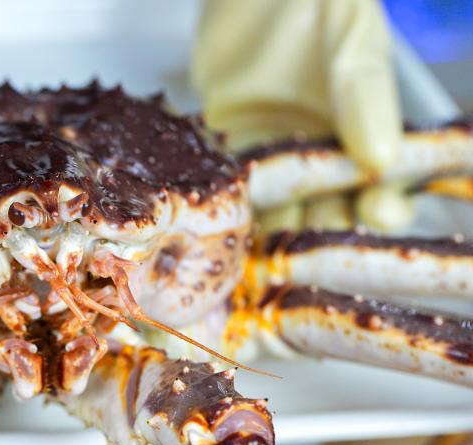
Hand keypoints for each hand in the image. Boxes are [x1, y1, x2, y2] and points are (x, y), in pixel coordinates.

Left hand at [191, 0, 413, 231]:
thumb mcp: (348, 32)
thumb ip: (362, 89)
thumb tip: (381, 157)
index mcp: (365, 127)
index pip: (381, 180)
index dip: (381, 203)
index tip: (378, 212)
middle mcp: (319, 150)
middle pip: (328, 208)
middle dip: (323, 234)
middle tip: (312, 250)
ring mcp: (270, 156)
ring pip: (276, 210)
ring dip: (271, 235)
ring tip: (264, 252)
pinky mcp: (222, 155)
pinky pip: (228, 189)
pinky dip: (227, 208)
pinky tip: (223, 224)